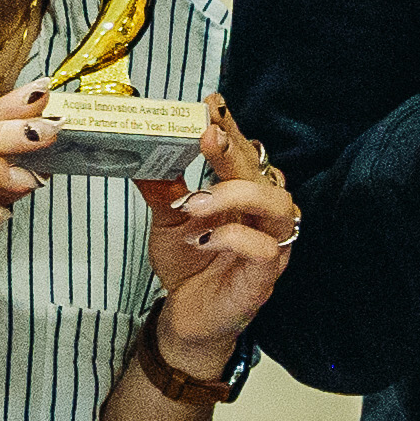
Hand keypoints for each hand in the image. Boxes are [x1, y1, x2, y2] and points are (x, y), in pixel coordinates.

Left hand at [141, 92, 300, 370]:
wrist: (188, 316)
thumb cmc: (189, 262)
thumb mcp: (167, 218)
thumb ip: (162, 187)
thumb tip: (141, 151)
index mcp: (244, 194)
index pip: (245, 152)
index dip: (232, 127)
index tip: (210, 105)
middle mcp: (264, 214)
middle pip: (262, 172)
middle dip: (234, 150)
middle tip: (205, 134)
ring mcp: (271, 244)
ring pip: (278, 205)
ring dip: (237, 195)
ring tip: (196, 201)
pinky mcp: (265, 277)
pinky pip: (265, 249)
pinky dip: (234, 237)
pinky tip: (203, 238)